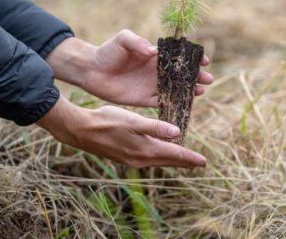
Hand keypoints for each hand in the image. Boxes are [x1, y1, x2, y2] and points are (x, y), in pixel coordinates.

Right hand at [37, 97, 206, 167]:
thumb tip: (177, 132)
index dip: (190, 158)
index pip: (174, 155)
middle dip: (184, 162)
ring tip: (183, 160)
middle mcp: (140, 158)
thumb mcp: (133, 120)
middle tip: (198, 163)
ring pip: (158, 161)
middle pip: (168, 161)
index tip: (203, 161)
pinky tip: (158, 154)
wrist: (81, 130)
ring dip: (172, 161)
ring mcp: (131, 160)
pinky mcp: (124, 157)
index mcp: (145, 149)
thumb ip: (156, 127)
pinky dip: (159, 158)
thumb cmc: (107, 121)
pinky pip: (148, 160)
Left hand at [46, 31, 212, 106]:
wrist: (92, 70)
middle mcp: (156, 71)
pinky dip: (173, 104)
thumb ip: (137, 42)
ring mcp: (151, 85)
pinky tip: (184, 105)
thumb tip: (152, 51)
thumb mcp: (123, 40)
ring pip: (176, 89)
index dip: (193, 58)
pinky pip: (162, 102)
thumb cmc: (108, 51)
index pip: (179, 56)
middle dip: (196, 76)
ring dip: (189, 90)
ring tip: (201, 91)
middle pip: (182, 74)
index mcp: (155, 55)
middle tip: (208, 79)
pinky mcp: (143, 99)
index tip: (204, 60)